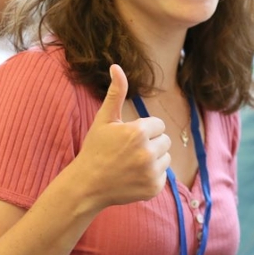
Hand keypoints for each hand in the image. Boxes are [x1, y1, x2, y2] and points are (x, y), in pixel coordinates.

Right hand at [75, 64, 170, 207]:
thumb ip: (116, 93)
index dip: (143, 130)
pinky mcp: (154, 188)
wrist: (87, 186)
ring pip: (166, 157)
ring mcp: (151, 172)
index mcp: (138, 132)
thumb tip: (117, 66)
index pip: (158, 125)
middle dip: (151, 143)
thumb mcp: (104, 120)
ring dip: (153, 159)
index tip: (127, 138)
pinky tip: (134, 177)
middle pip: (165, 140)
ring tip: (132, 163)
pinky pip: (163, 175)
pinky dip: (152, 176)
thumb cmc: (95, 149)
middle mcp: (148, 152)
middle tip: (129, 152)